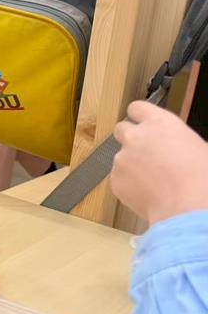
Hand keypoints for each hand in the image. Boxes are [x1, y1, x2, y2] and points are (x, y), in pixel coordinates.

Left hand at [110, 101, 207, 224]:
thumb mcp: (199, 147)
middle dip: (130, 138)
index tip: (141, 121)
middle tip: (144, 151)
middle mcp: (135, 137)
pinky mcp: (115, 180)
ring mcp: (121, 158)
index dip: (139, 116)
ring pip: (121, 157)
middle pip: (121, 128)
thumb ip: (177, 140)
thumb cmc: (201, 177)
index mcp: (159, 123)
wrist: (187, 206)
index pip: (137, 107)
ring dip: (132, 164)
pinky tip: (148, 192)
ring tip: (154, 180)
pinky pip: (119, 179)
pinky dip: (129, 184)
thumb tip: (177, 146)